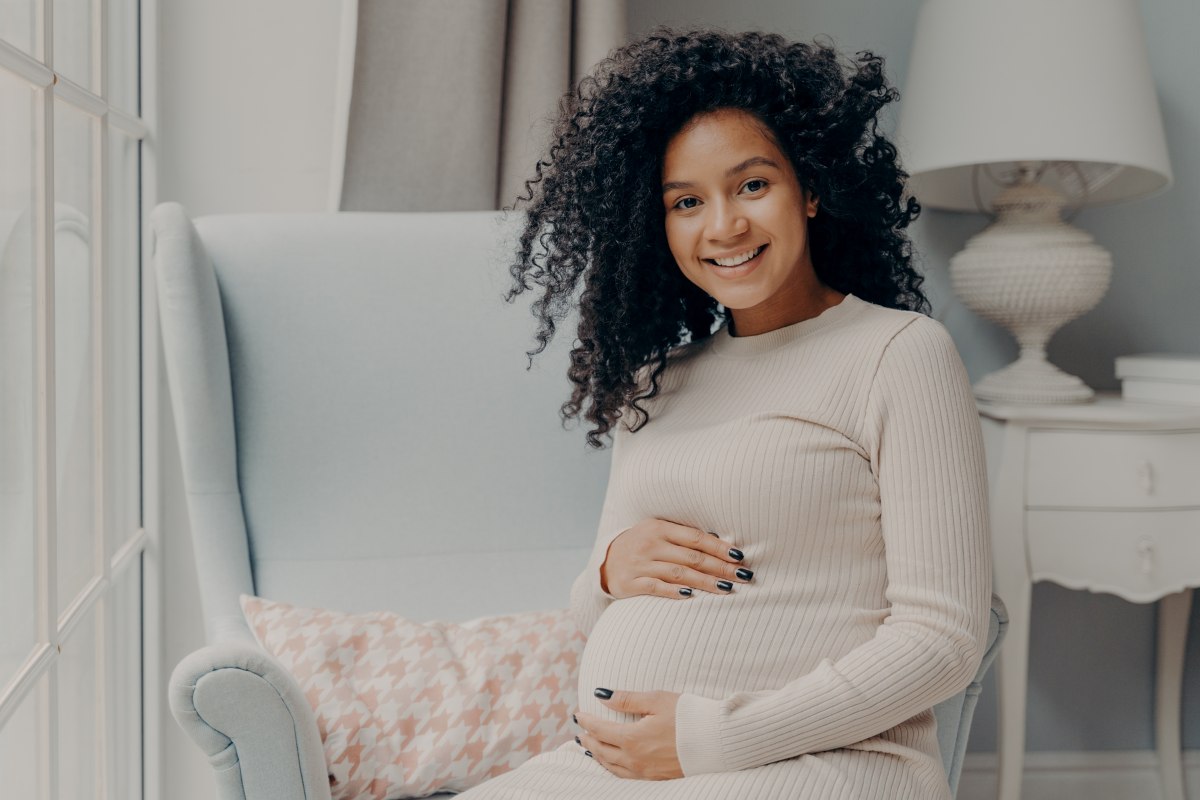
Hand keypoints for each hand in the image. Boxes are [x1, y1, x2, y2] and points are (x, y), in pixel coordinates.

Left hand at [574, 689, 682, 779]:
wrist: (716, 742)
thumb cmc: (688, 716)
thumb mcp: (657, 700)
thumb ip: (627, 699)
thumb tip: (602, 695)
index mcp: (633, 738)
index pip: (601, 730)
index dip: (587, 721)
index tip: (578, 714)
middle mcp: (635, 759)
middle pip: (603, 750)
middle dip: (589, 739)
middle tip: (580, 731)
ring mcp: (645, 772)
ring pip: (612, 766)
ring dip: (598, 755)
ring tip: (589, 748)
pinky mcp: (656, 778)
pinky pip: (626, 776)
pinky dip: (612, 768)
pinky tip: (612, 764)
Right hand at [600, 519, 752, 599]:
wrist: (605, 561)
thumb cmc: (641, 546)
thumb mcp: (658, 533)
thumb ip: (683, 537)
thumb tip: (721, 542)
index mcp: (659, 528)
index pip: (696, 538)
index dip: (719, 548)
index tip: (740, 557)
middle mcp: (650, 544)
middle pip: (692, 557)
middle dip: (720, 568)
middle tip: (743, 576)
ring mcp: (639, 564)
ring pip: (678, 573)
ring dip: (705, 582)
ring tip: (726, 589)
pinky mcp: (630, 584)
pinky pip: (656, 588)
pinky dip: (674, 591)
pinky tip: (691, 596)